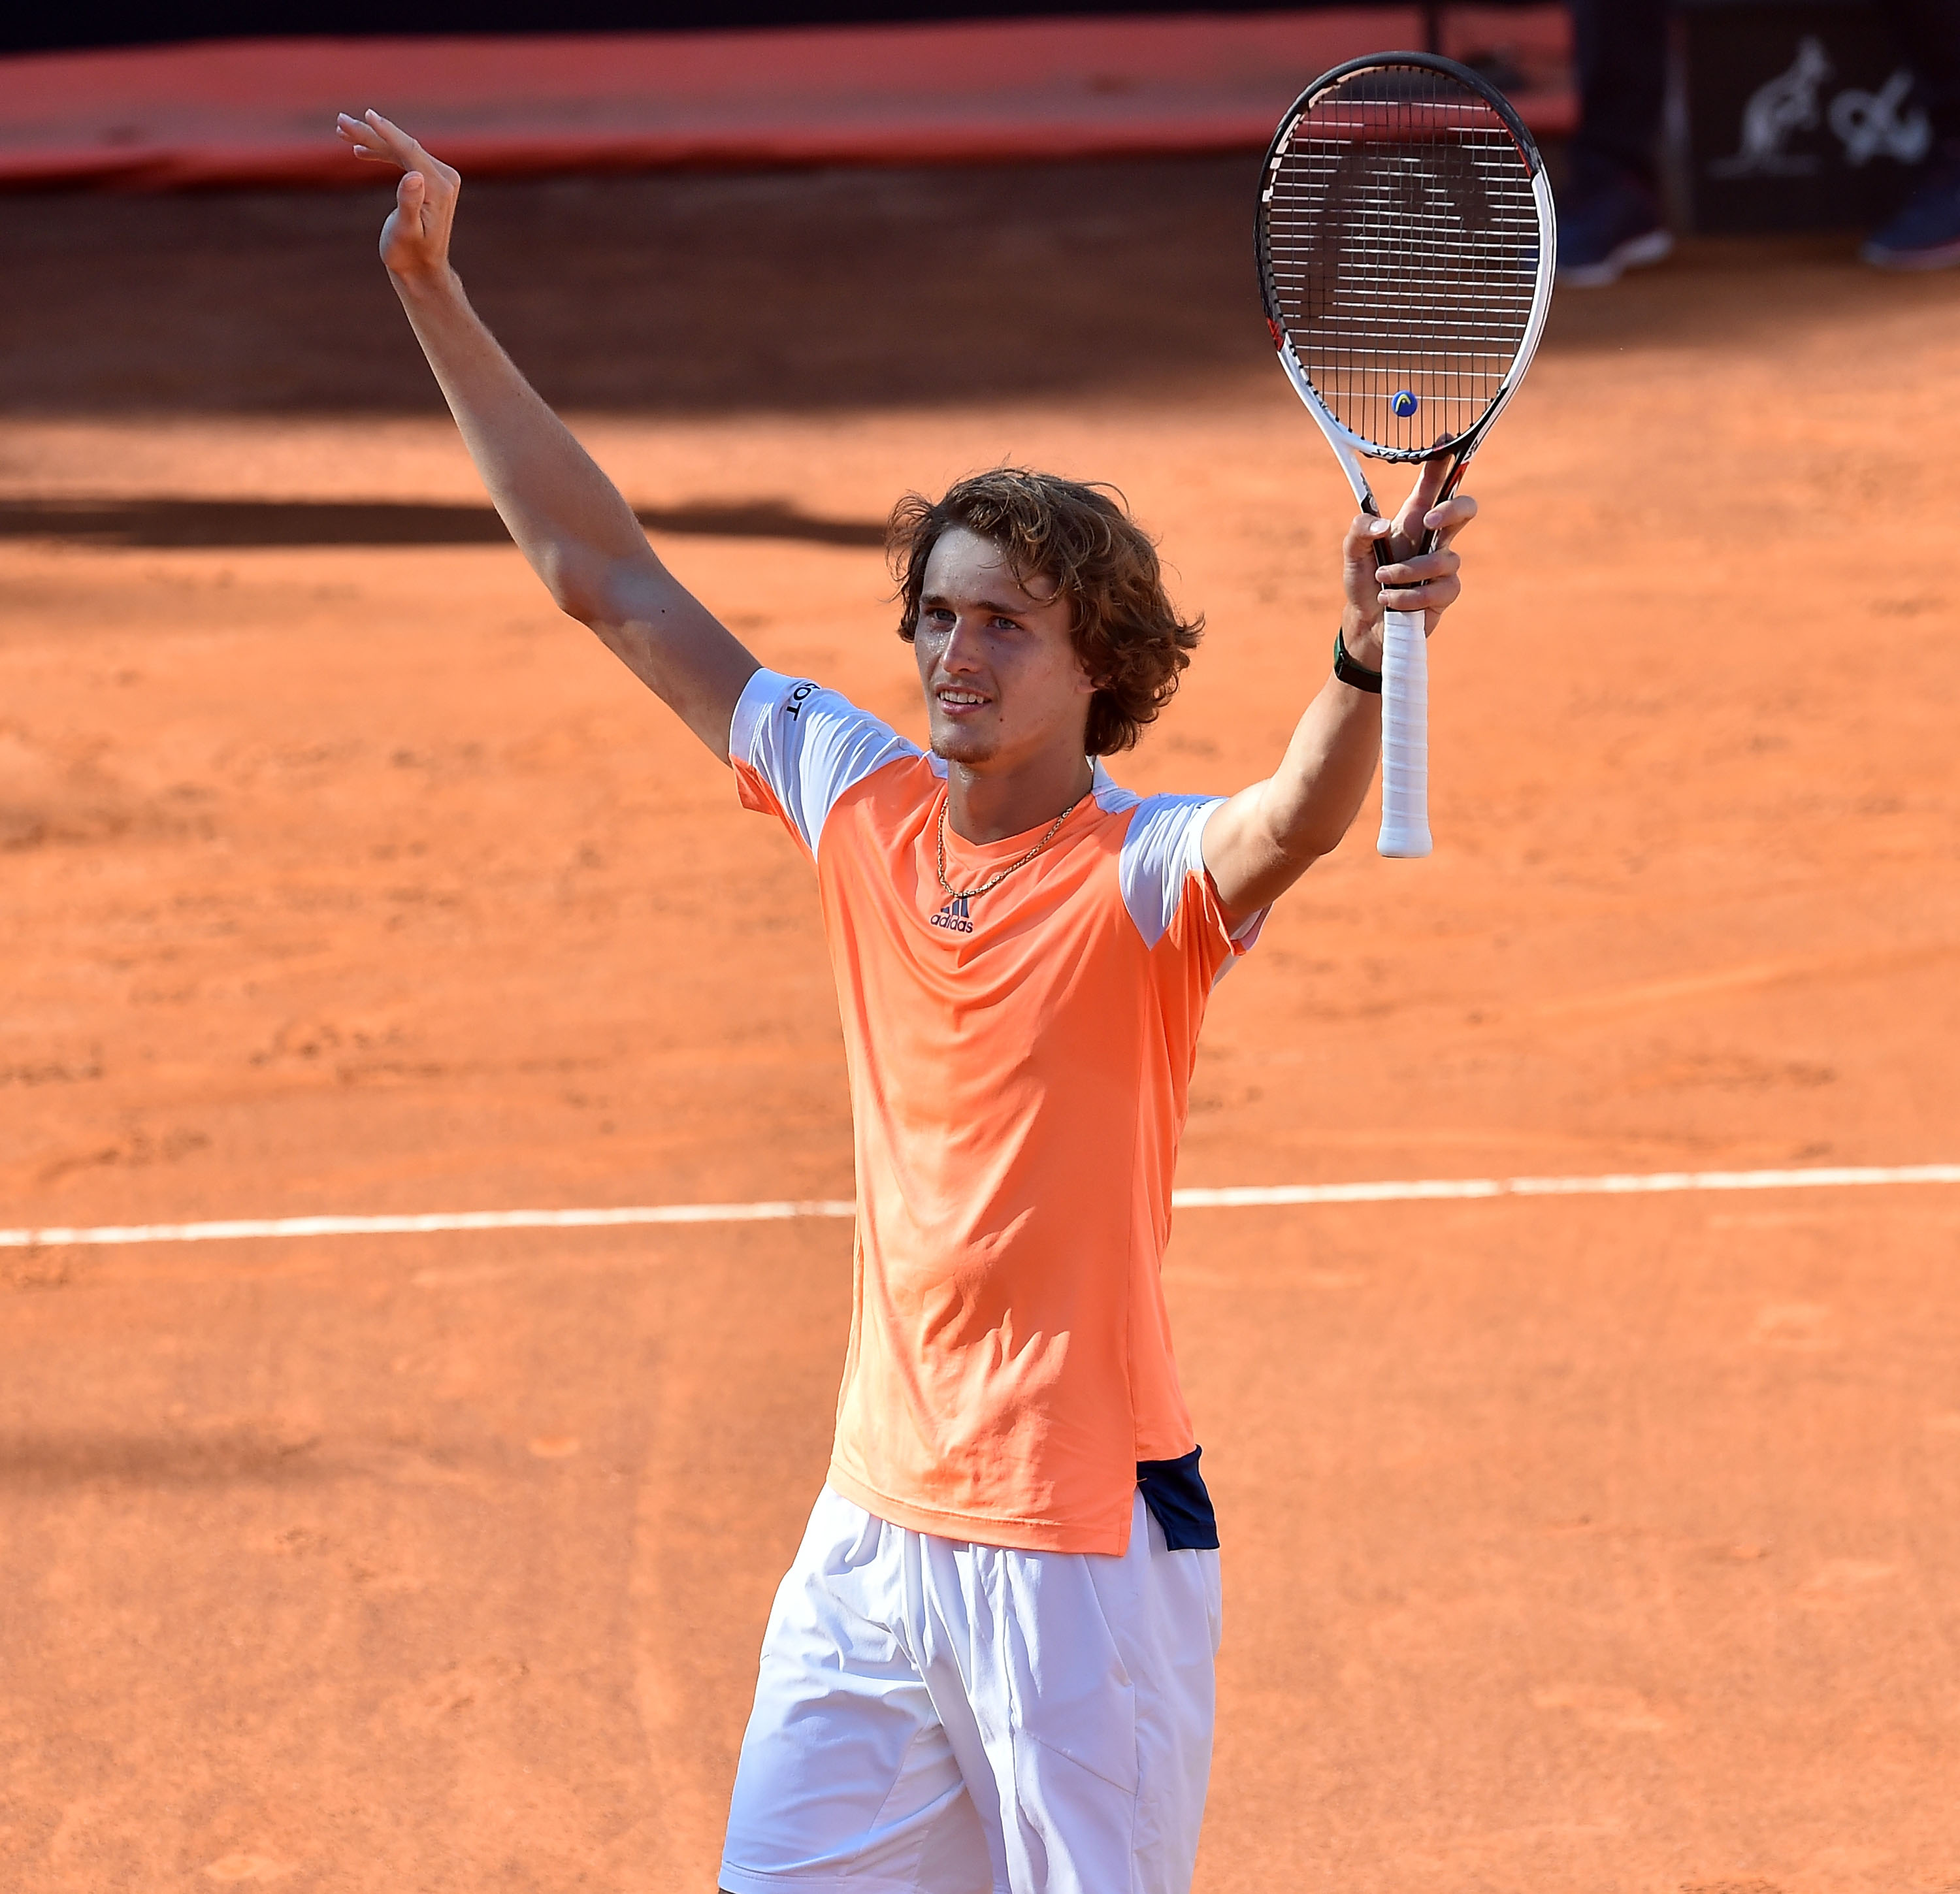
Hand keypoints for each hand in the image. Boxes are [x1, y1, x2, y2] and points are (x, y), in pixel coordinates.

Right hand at [334, 109, 460, 284]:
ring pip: (400, 151)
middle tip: (340, 121)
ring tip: (342, 131)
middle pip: (403, 146)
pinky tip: (360, 152)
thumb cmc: (410, 255)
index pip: (409, 149)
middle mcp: (443, 179)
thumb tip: (414, 174)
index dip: (385, 131)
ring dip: (372, 141)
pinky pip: (403, 160)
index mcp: (438, 187)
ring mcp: (438, 180)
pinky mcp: (429, 183)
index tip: (366, 114)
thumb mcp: (406, 230)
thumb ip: (409, 202)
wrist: (422, 271)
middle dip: (371, 133)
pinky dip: (381, 154)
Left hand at [1338, 454, 1477, 665]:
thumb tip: (1383, 525)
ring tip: (1383, 580)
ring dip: (1407, 571)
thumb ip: (1360, 529)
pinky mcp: (1445, 592)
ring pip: (1444, 558)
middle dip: (1453, 509)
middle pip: (1465, 509)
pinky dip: (1410, 595)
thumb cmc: (1364, 580)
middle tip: (1427, 520)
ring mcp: (1443, 565)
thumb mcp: (1352, 551)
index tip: (1447, 438)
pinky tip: (1390, 601)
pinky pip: (1440, 588)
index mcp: (1414, 518)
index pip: (1435, 483)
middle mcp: (1434, 537)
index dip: (1445, 459)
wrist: (1368, 623)